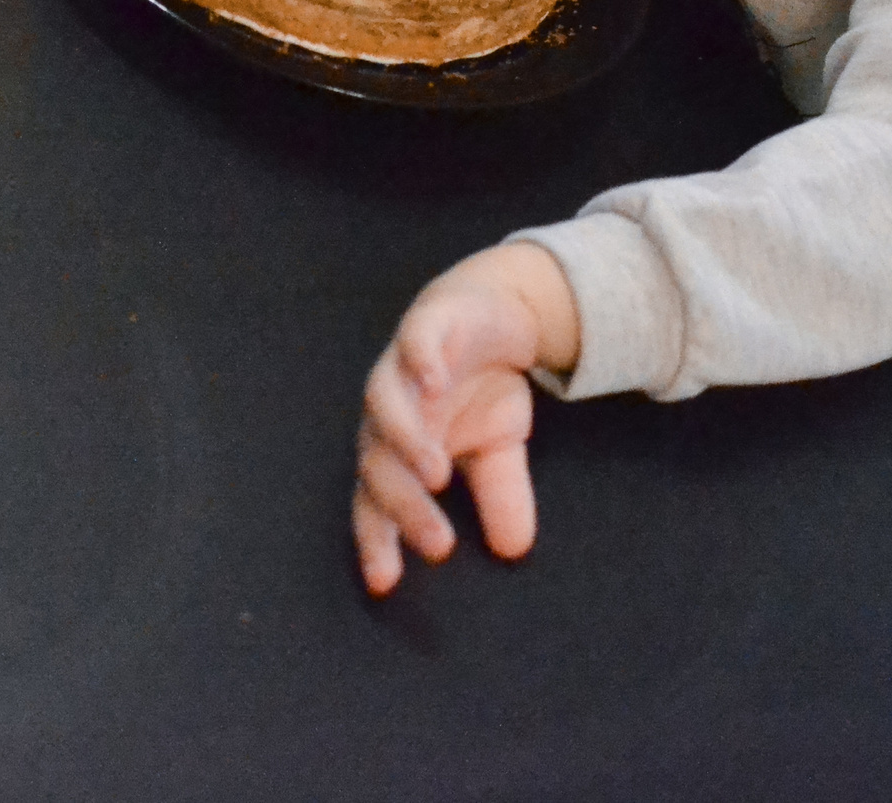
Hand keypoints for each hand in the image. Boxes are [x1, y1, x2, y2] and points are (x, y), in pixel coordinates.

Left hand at [352, 243, 579, 595]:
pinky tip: (433, 383)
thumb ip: (501, 493)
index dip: (377, 540)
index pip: (376, 501)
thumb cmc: (480, 383)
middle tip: (439, 543)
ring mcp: (401, 367)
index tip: (387, 584)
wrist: (490, 308)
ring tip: (434, 474)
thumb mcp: (502, 444)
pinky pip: (413, 344)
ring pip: (383, 404)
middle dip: (404, 506)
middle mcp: (390, 412)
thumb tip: (515, 550)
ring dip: (404, 440)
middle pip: (378, 463)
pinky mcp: (423, 326)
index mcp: (400, 448)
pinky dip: (419, 362)